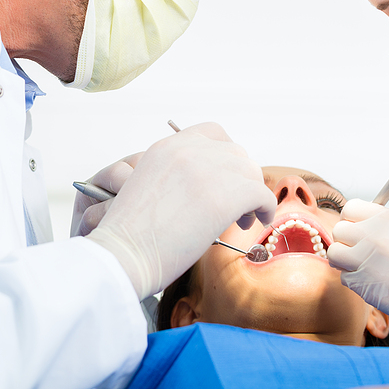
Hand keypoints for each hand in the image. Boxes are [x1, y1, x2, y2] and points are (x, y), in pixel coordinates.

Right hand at [84, 123, 275, 298]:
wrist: (123, 255)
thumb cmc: (132, 235)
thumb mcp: (149, 186)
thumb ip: (180, 175)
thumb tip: (219, 185)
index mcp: (167, 146)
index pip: (213, 133)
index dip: (227, 155)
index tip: (227, 178)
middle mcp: (189, 150)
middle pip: (236, 153)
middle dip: (240, 178)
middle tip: (236, 206)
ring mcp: (209, 169)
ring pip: (251, 173)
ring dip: (251, 194)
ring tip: (242, 219)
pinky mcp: (227, 194)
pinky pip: (262, 194)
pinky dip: (265, 208)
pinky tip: (256, 222)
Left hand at [328, 200, 388, 328]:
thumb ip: (383, 225)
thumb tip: (361, 225)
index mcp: (387, 218)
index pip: (350, 208)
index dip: (352, 220)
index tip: (358, 229)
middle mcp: (373, 235)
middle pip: (339, 230)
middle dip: (346, 241)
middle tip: (359, 251)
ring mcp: (366, 260)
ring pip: (335, 254)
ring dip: (345, 261)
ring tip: (363, 268)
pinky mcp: (363, 284)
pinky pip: (345, 278)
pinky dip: (355, 281)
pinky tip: (374, 283)